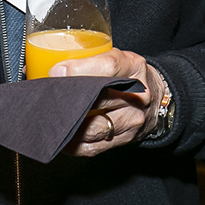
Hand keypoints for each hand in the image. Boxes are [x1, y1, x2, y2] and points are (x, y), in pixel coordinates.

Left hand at [49, 48, 165, 156]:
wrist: (159, 99)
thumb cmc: (128, 75)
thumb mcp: (116, 57)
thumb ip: (88, 60)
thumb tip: (45, 66)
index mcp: (132, 66)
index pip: (108, 67)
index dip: (79, 70)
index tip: (56, 72)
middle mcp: (137, 95)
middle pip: (98, 99)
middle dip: (68, 100)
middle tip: (45, 99)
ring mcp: (132, 120)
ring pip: (94, 127)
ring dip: (68, 126)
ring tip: (49, 120)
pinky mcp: (125, 139)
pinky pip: (94, 147)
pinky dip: (73, 145)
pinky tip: (61, 138)